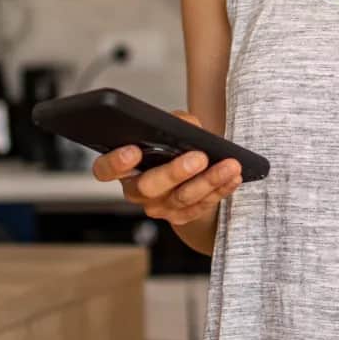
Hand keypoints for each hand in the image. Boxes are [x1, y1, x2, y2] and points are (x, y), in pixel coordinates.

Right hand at [90, 111, 244, 226]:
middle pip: (148, 187)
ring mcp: (159, 207)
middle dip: (174, 172)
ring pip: (181, 198)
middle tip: (198, 157)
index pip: (105, 169)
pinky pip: (202, 206)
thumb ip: (175, 123)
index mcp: (123, 168)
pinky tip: (233, 176)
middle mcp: (136, 192)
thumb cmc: (171, 147)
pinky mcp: (181, 217)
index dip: (115, 163)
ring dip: (209, 180)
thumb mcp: (169, 128)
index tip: (133, 150)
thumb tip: (189, 126)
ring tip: (229, 165)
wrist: (186, 174)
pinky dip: (220, 189)